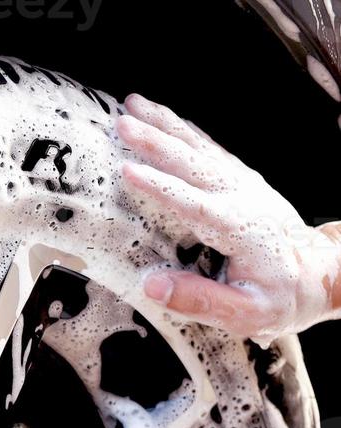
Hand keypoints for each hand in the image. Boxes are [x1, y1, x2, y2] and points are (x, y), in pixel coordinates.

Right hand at [117, 93, 340, 343]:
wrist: (316, 274)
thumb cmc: (279, 297)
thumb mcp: (244, 314)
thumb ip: (199, 300)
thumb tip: (152, 284)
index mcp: (241, 231)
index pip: (194, 204)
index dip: (160, 187)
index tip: (128, 171)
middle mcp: (242, 199)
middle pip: (194, 164)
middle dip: (156, 141)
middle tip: (122, 123)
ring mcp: (243, 185)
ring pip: (200, 148)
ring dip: (166, 124)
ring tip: (133, 104)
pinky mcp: (241, 180)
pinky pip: (210, 148)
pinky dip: (185, 129)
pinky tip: (165, 118)